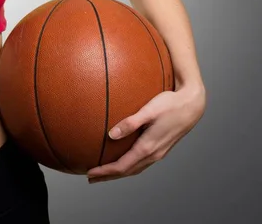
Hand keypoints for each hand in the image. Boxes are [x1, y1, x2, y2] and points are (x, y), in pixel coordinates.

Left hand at [86, 86, 205, 183]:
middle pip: (127, 171)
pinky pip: (141, 163)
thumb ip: (130, 123)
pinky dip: (128, 166)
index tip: (90, 174)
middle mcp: (154, 154)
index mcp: (149, 147)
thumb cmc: (170, 104)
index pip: (122, 166)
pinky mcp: (161, 148)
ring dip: (118, 172)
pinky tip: (123, 160)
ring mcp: (159, 152)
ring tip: (103, 172)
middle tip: (91, 178)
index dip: (105, 172)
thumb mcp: (149, 111)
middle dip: (108, 176)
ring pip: (135, 168)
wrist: (192, 105)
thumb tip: (111, 135)